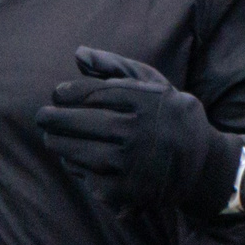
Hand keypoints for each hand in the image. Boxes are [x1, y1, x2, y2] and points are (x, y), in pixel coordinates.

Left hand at [35, 48, 241, 222]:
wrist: (202, 167)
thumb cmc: (170, 118)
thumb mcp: (153, 85)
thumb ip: (116, 67)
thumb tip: (78, 54)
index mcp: (145, 102)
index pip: (92, 94)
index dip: (67, 93)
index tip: (57, 94)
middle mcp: (137, 132)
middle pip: (80, 122)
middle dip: (53, 119)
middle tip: (42, 117)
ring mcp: (129, 164)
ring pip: (77, 151)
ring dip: (58, 143)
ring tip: (51, 138)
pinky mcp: (123, 191)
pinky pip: (86, 175)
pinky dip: (75, 166)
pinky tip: (73, 159)